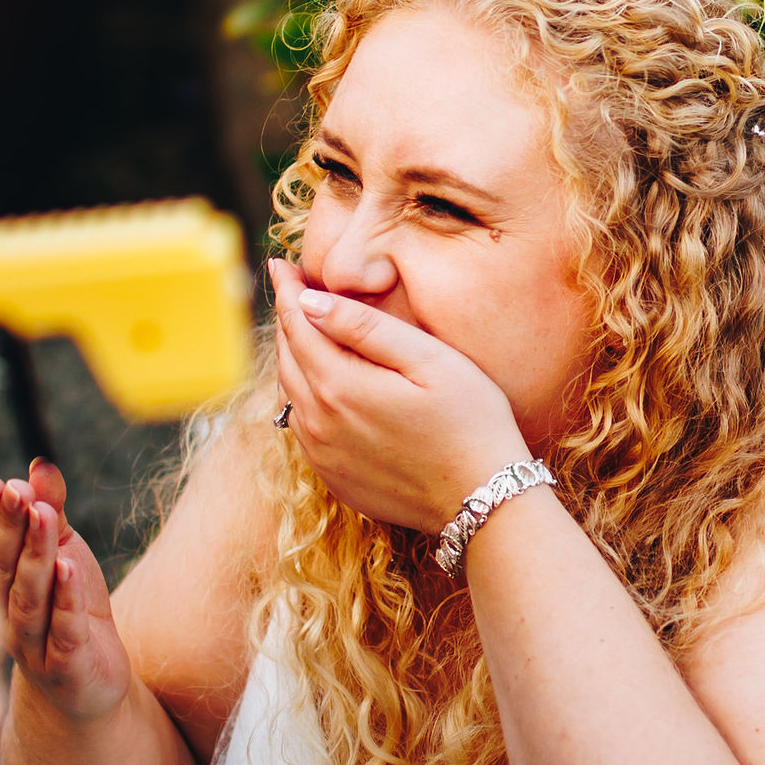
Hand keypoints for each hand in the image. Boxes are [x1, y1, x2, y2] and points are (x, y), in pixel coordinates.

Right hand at [0, 461, 131, 722]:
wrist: (89, 684)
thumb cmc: (68, 611)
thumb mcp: (64, 552)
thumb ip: (52, 511)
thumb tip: (41, 465)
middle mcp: (2, 616)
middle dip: (7, 527)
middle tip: (16, 490)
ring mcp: (31, 645)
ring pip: (26, 598)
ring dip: (34, 557)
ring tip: (44, 518)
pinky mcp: (65, 667)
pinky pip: (64, 630)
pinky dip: (65, 598)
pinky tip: (70, 567)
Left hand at [271, 264, 524, 537]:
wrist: (484, 500)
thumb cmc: (471, 421)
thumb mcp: (428, 360)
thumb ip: (366, 328)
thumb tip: (310, 302)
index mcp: (340, 386)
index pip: (297, 324)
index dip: (288, 291)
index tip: (280, 264)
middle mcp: (318, 424)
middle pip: (287, 357)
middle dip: (288, 319)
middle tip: (292, 289)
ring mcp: (323, 456)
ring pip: (290, 392)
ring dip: (293, 357)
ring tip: (304, 329)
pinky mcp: (334, 478)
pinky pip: (302, 427)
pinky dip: (303, 395)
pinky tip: (322, 383)